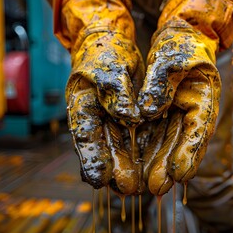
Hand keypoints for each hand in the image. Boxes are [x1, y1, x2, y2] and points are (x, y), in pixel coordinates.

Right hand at [66, 31, 144, 194]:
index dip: (92, 159)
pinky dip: (142, 151)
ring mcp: (111, 120)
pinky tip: (151, 165)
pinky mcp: (127, 118)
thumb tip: (127, 116)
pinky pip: (136, 137)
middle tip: (127, 190)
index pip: (85, 137)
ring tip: (139, 187)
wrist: (111, 42)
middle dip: (115, 170)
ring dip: (129, 166)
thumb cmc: (105, 52)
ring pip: (120, 148)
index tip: (98, 181)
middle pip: (104, 149)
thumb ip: (114, 91)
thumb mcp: (107, 67)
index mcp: (82, 107)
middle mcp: (96, 119)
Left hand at [139, 21, 220, 194]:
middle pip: (182, 144)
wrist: (179, 39)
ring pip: (168, 144)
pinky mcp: (165, 116)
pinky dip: (147, 151)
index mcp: (204, 98)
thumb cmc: (179, 46)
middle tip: (157, 189)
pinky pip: (156, 136)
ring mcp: (179, 116)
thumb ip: (161, 83)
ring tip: (145, 187)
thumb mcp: (170, 58)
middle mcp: (193, 113)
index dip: (189, 153)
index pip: (199, 129)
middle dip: (170, 167)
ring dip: (158, 165)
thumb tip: (148, 111)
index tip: (180, 175)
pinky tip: (136, 167)